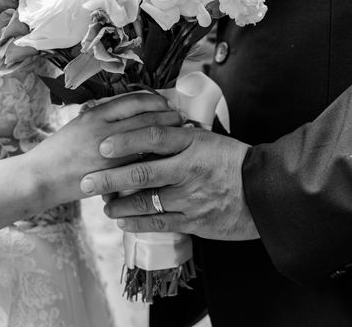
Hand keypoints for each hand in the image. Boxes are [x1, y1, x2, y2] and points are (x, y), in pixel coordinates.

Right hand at [25, 93, 184, 206]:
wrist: (40, 178)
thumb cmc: (58, 151)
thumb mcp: (78, 124)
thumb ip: (102, 116)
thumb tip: (128, 110)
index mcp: (96, 114)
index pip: (135, 101)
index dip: (156, 101)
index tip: (166, 104)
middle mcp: (104, 130)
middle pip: (147, 119)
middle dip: (168, 118)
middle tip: (180, 119)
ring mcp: (109, 154)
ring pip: (148, 141)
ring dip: (167, 138)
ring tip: (178, 136)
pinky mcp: (111, 174)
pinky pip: (140, 164)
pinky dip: (155, 159)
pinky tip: (165, 159)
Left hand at [80, 127, 259, 240]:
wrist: (265, 192)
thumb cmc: (234, 162)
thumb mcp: (209, 139)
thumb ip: (180, 137)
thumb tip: (149, 128)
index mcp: (193, 143)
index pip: (152, 136)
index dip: (124, 140)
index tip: (102, 144)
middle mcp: (189, 169)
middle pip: (141, 171)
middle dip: (108, 176)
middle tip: (86, 180)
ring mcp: (190, 197)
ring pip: (145, 201)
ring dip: (119, 203)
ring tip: (103, 205)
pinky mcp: (194, 220)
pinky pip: (158, 222)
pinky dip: (137, 222)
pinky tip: (123, 220)